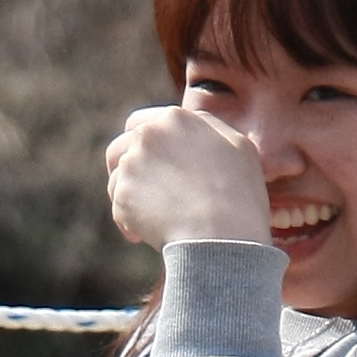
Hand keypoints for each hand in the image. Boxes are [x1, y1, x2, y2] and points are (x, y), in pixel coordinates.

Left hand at [105, 102, 271, 254]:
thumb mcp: (240, 148)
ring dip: (128, 196)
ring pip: (116, 179)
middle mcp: (148, 134)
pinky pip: (119, 209)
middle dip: (125, 169)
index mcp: (176, 118)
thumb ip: (210, 129)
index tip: (149, 166)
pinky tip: (147, 237)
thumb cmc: (240, 196)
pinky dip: (130, 223)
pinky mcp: (123, 195)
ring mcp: (132, 164)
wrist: (223, 236)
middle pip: (118, 149)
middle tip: (138, 192)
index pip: (139, 122)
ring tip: (147, 218)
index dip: (141, 145)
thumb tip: (194, 123)